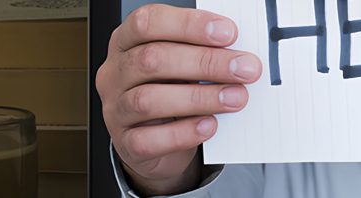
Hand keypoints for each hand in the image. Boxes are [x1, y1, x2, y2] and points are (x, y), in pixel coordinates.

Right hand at [95, 4, 261, 194]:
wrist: (157, 141)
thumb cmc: (172, 91)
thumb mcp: (183, 64)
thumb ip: (203, 53)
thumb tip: (241, 54)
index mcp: (127, 41)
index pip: (148, 22)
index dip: (188, 24)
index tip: (228, 33)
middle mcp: (116, 73)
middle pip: (152, 59)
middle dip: (205, 62)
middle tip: (244, 69)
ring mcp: (116, 109)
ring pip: (148, 100)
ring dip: (199, 98)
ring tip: (235, 98)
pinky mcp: (126, 143)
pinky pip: (148, 140)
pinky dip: (183, 133)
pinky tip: (209, 125)